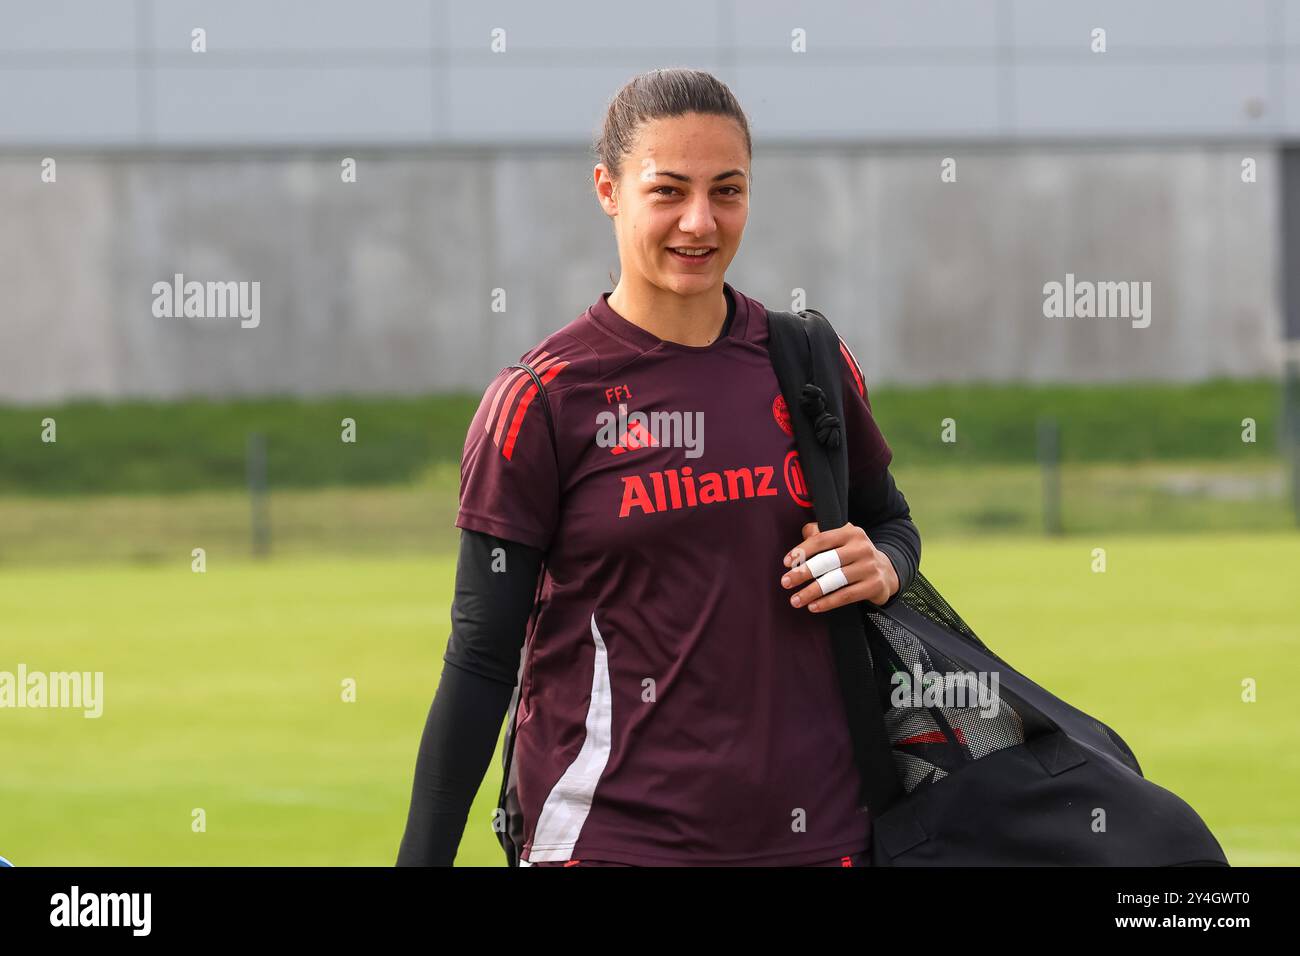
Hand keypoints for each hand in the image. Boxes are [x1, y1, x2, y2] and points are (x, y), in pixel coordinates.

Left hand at [780, 521, 898, 612]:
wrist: (886, 572)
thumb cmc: (853, 555)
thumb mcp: (841, 540)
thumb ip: (821, 534)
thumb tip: (805, 533)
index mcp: (851, 532)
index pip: (822, 540)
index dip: (802, 550)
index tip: (786, 562)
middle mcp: (861, 548)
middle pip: (827, 561)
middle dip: (803, 573)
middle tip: (786, 582)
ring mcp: (869, 567)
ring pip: (835, 581)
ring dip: (811, 592)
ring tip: (795, 600)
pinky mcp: (874, 586)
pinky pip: (846, 596)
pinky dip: (827, 602)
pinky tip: (813, 607)